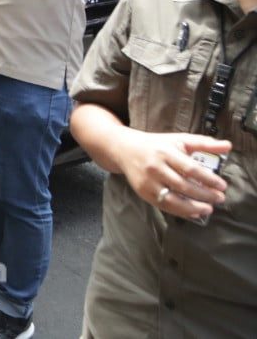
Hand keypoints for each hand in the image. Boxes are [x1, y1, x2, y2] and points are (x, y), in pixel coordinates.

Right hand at [113, 131, 230, 220]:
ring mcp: (148, 182)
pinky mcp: (143, 193)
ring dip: (193, 207)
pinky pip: (164, 206)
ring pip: (173, 200)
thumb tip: (227, 146)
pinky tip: (193, 212)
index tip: (222, 185)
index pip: (190, 168)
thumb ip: (203, 143)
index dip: (208, 179)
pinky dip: (181, 211)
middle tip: (219, 198)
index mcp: (165, 152)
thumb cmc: (156, 145)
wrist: (124, 149)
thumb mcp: (179, 140)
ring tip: (208, 209)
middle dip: (205, 195)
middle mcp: (155, 167)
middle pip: (184, 186)